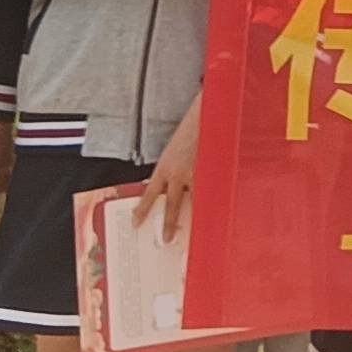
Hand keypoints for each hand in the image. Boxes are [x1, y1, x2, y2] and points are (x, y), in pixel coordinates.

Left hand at [146, 106, 204, 238]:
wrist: (208, 112)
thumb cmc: (192, 129)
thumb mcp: (174, 151)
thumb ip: (171, 170)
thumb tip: (167, 189)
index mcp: (165, 166)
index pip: (150, 194)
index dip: (142, 210)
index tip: (135, 223)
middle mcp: (179, 172)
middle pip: (171, 205)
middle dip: (168, 224)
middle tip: (166, 239)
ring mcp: (197, 173)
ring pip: (194, 202)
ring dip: (193, 218)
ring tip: (194, 232)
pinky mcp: (213, 171)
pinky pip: (210, 192)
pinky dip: (212, 203)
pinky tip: (215, 212)